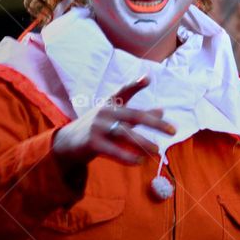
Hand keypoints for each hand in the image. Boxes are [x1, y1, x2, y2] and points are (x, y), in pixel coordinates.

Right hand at [53, 77, 175, 166]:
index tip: (148, 78)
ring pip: (125, 134)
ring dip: (143, 143)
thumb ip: (137, 114)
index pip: (124, 91)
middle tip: (173, 131)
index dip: (135, 84)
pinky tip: (139, 161)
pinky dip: (127, 156)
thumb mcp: (115, 118)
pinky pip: (113, 150)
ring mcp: (97, 127)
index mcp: (110, 103)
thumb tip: (162, 110)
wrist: (66, 143)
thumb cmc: (97, 128)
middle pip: (134, 115)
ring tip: (158, 150)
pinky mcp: (92, 143)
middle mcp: (105, 112)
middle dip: (155, 123)